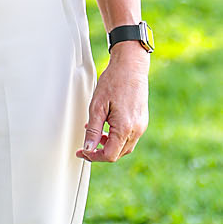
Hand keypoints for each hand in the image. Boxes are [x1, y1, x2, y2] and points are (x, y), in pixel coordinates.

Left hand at [78, 44, 149, 162]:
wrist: (131, 66)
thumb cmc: (114, 82)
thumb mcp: (97, 106)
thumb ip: (93, 130)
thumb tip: (88, 149)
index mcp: (125, 128)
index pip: (110, 155)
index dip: (94, 157)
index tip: (82, 152)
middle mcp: (137, 130)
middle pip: (118, 153)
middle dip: (100, 152)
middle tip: (85, 146)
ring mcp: (141, 125)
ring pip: (124, 146)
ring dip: (108, 144)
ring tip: (94, 132)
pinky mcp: (142, 120)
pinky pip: (129, 136)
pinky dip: (116, 136)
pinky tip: (105, 126)